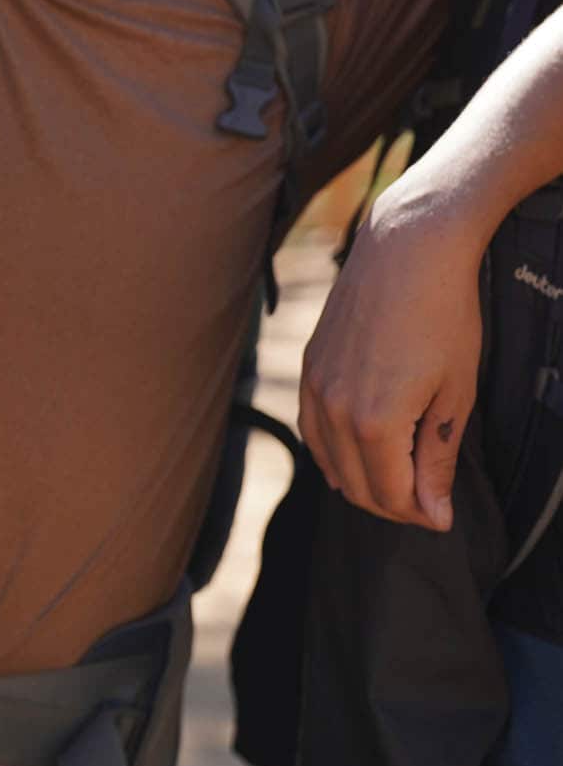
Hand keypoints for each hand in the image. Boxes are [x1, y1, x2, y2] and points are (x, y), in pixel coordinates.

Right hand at [299, 182, 482, 530]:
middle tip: (426, 504)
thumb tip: (434, 512)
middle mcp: (334, 409)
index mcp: (374, 421)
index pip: (391, 495)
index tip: (442, 515)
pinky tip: (354, 457)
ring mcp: (314, 387)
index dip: (421, 514)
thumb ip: (438, 458)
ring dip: (362, 483)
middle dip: (393, 506)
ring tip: (397, 484)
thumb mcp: (456, 393)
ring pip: (329, 463)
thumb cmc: (444, 314)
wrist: (408, 250)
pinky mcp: (308, 367)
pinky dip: (332, 454)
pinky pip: (312, 430)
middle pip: (357, 487)